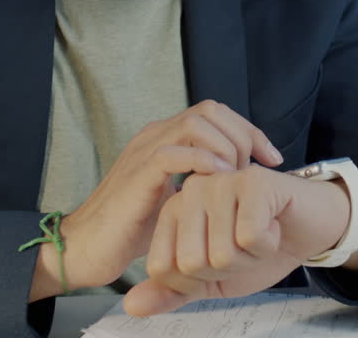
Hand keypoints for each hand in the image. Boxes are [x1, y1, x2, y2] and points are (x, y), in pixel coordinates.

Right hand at [40, 101, 282, 298]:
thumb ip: (201, 183)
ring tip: (235, 178)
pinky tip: (218, 182)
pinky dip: (204, 162)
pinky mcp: (138, 173)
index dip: (248, 130)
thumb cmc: (131, 230)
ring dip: (226, 147)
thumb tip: (239, 182)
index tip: (272, 158)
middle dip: (243, 135)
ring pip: (196, 123)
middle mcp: (155, 135)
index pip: (215, 113)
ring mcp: (145, 150)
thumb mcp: (177, 200)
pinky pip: (176, 152)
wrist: (85, 248)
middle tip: (256, 168)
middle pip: (211, 109)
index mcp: (165, 138)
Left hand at [122, 165, 351, 315]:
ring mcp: (221, 182)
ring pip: (222, 252)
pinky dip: (268, 244)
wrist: (309, 228)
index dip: (197, 280)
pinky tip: (274, 225)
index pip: (163, 268)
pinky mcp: (252, 181)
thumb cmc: (260, 247)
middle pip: (192, 263)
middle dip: (227, 269)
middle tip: (245, 245)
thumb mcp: (211, 280)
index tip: (220, 259)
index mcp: (174, 212)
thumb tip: (131, 306)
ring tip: (261, 233)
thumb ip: (172, 292)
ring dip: (251, 257)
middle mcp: (192, 192)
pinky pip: (249, 237)